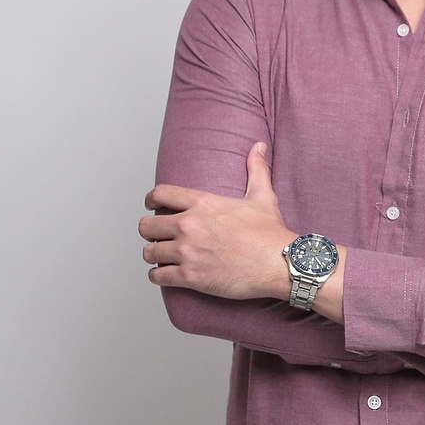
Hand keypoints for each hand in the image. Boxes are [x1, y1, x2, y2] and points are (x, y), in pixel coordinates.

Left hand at [138, 142, 291, 299]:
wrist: (278, 264)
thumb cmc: (270, 234)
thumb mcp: (262, 196)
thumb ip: (255, 169)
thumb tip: (258, 147)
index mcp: (203, 204)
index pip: (160, 194)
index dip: (151, 200)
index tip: (151, 206)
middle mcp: (189, 226)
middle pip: (146, 225)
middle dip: (150, 230)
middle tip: (157, 235)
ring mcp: (187, 252)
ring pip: (149, 252)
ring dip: (153, 254)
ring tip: (162, 256)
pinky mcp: (189, 277)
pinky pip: (157, 276)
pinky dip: (158, 276)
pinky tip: (165, 274)